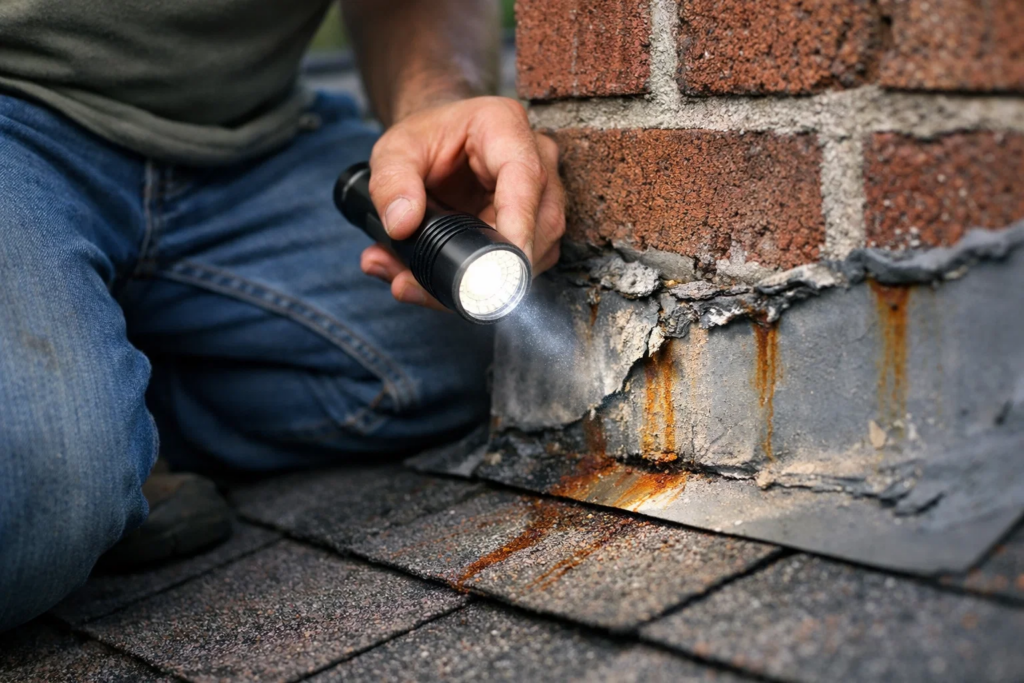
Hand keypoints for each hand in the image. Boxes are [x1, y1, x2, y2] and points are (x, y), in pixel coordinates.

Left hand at [359, 96, 564, 309]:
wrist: (437, 144)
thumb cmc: (424, 139)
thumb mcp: (394, 150)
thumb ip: (391, 182)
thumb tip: (401, 225)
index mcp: (505, 127)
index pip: (525, 178)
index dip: (518, 224)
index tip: (498, 264)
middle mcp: (537, 161)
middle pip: (539, 224)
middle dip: (488, 267)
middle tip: (424, 282)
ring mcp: (541, 198)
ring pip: (534, 254)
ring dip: (480, 282)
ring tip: (413, 281)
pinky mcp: (534, 230)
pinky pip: (518, 266)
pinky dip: (476, 283)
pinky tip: (432, 282)